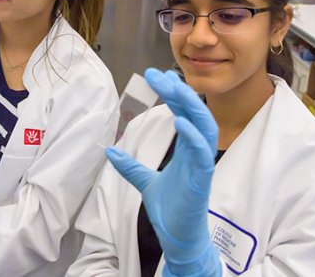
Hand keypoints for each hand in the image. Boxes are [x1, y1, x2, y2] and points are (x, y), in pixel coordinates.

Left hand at [106, 68, 221, 276]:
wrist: (178, 239)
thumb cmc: (170, 210)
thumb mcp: (145, 182)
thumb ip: (130, 166)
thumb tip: (110, 150)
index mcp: (187, 149)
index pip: (184, 113)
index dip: (174, 94)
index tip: (158, 75)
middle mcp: (196, 152)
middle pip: (194, 113)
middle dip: (179, 91)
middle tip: (158, 74)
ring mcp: (201, 164)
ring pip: (204, 126)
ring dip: (190, 104)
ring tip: (172, 86)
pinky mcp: (201, 179)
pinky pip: (202, 153)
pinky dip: (193, 135)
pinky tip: (179, 120)